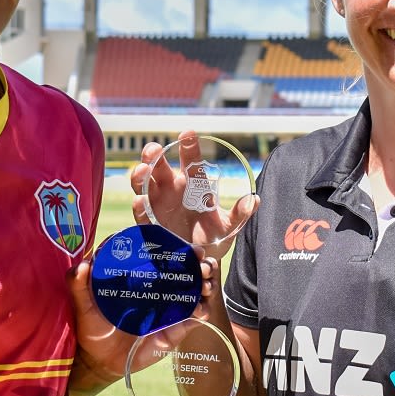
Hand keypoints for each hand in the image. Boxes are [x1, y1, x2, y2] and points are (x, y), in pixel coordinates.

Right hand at [129, 132, 257, 260]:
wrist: (201, 262)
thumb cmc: (214, 237)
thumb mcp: (229, 226)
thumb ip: (240, 214)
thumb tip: (254, 200)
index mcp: (193, 184)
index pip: (190, 160)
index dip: (188, 146)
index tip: (188, 133)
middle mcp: (173, 190)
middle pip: (159, 167)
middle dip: (154, 156)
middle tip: (153, 149)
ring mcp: (159, 206)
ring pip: (144, 185)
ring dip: (141, 176)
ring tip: (142, 170)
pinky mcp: (151, 226)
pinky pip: (142, 215)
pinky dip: (140, 208)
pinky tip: (140, 201)